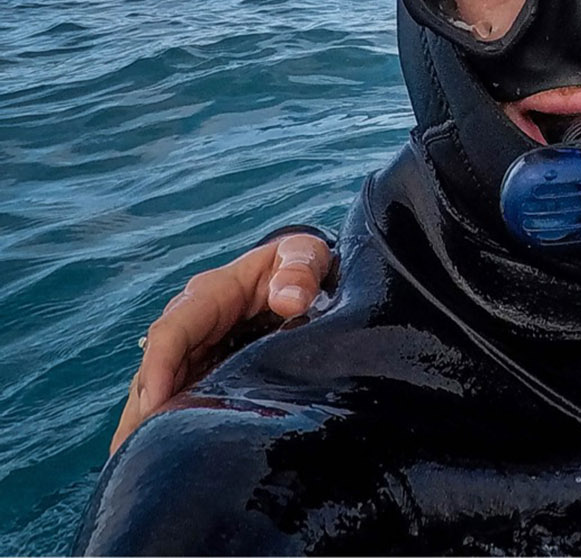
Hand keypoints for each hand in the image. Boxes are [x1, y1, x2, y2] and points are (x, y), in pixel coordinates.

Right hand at [109, 233, 333, 454]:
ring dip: (144, 427)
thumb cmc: (298, 262)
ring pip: (157, 391)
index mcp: (210, 295)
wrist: (299, 271)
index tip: (153, 405)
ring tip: (135, 468)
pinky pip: (176, 400)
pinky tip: (154, 461)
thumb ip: (300, 269)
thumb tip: (290, 300)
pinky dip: (162, 428)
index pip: (173, 331)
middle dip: (141, 412)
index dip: (159, 367)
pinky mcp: (203, 372)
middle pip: (154, 370)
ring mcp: (193, 351)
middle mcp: (191, 325)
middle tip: (134, 456)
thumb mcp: (304, 254)